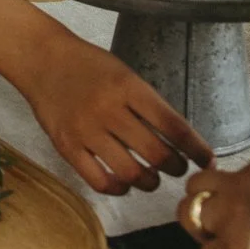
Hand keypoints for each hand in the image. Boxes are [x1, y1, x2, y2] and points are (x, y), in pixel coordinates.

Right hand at [21, 32, 210, 195]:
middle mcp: (109, 110)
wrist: (42, 59)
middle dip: (175, 168)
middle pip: (156, 154)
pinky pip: (99, 181)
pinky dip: (117, 188)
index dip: (196, 148)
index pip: (173, 126)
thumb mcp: (125, 74)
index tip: (207, 160)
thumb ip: (149, 105)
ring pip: (131, 174)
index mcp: (129, 88)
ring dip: (149, 182)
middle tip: (178, 169)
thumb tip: (178, 140)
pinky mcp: (67, 147)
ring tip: (152, 178)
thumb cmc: (88, 65)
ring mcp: (86, 131)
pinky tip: (123, 184)